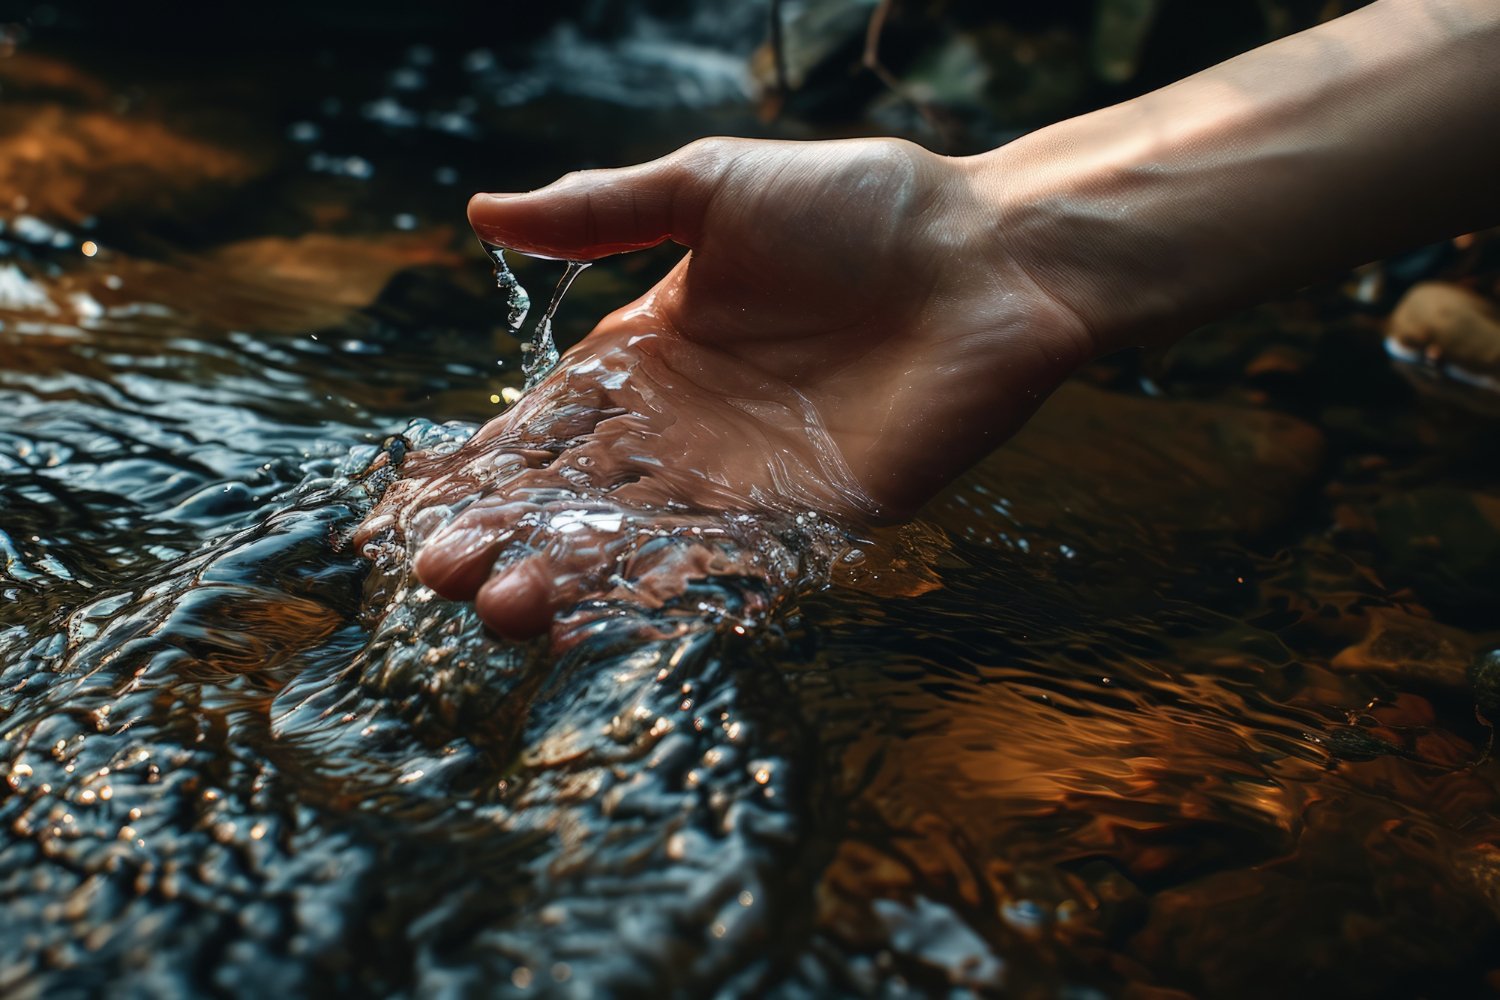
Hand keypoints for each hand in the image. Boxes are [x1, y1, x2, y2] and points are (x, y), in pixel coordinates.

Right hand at [358, 137, 1094, 638]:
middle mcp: (687, 428)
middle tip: (443, 579)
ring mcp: (747, 481)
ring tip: (503, 613)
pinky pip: (727, 570)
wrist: (994, 255)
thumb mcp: (713, 188)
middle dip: (509, 540)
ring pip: (636, 547)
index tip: (412, 509)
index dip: (481, 466)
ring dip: (570, 584)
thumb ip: (601, 215)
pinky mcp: (814, 521)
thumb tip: (476, 214)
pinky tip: (603, 626)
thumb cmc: (862, 206)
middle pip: (577, 500)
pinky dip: (665, 599)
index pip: (547, 425)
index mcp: (653, 354)